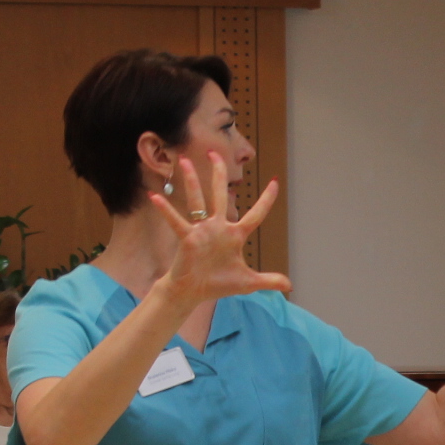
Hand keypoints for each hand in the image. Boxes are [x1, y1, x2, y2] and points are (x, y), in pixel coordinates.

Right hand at [149, 153, 291, 307]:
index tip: (275, 182)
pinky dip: (166, 210)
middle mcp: (219, 227)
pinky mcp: (187, 238)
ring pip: (198, 201)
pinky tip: (155, 197)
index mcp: (236, 235)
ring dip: (192, 181)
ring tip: (185, 162)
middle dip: (219, 173)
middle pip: (220, 194)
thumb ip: (268, 280)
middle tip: (214, 152)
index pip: (256, 214)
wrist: (194, 292)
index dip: (266, 199)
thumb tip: (289, 286)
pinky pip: (176, 222)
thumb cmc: (219, 283)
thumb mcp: (248, 282)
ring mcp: (202, 231)